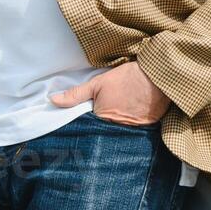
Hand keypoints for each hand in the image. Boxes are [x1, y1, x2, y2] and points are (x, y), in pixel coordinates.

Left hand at [50, 62, 171, 125]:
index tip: (90, 117)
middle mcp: (117, 130)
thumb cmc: (127, 78)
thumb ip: (75, 94)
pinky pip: (136, 131)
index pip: (89, 128)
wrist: (157, 77)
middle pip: (105, 132)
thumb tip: (52, 100)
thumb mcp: (98, 83)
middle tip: (109, 114)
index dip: (88, 123)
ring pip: (120, 133)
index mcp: (102, 119)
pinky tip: (134, 116)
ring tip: (121, 115)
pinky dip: (133, 126)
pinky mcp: (148, 128)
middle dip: (102, 128)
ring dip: (118, 128)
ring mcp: (134, 130)